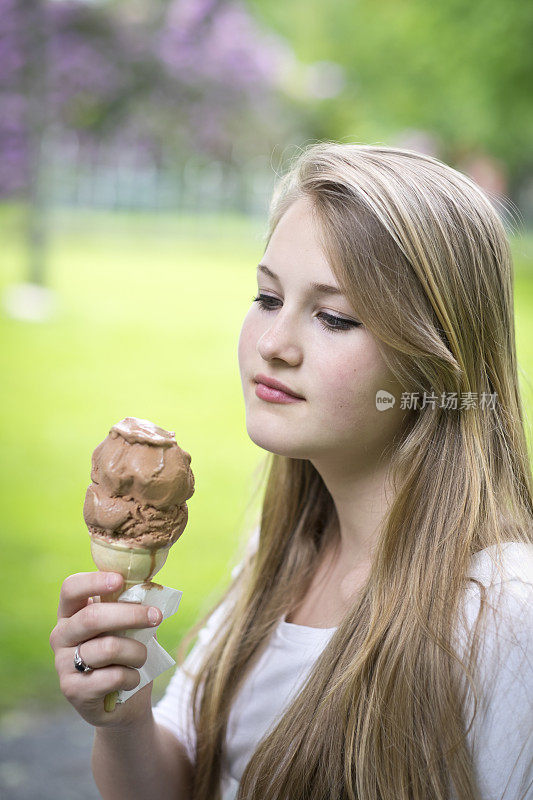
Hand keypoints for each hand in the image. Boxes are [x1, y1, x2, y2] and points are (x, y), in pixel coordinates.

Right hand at [50, 571, 162, 727]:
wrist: (125, 702)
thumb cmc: (126, 653)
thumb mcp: (129, 626)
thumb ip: (132, 606)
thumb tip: (150, 588)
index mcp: (71, 613)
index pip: (71, 588)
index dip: (93, 582)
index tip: (119, 580)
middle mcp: (61, 635)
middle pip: (92, 617)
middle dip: (131, 614)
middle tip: (156, 616)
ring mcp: (63, 664)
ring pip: (108, 648)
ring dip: (137, 652)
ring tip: (141, 657)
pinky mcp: (73, 690)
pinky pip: (112, 676)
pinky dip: (132, 676)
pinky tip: (131, 679)